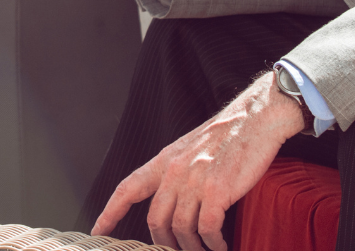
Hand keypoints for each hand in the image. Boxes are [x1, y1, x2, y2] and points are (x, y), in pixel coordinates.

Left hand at [94, 71, 304, 250]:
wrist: (255, 116)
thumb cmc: (228, 134)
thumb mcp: (191, 148)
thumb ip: (177, 171)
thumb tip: (171, 199)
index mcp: (166, 160)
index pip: (129, 187)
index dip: (111, 211)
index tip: (99, 229)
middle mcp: (175, 170)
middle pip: (155, 219)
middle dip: (163, 242)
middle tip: (175, 250)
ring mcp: (195, 180)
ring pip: (180, 228)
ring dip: (191, 247)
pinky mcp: (218, 189)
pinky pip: (207, 228)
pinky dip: (213, 243)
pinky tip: (220, 246)